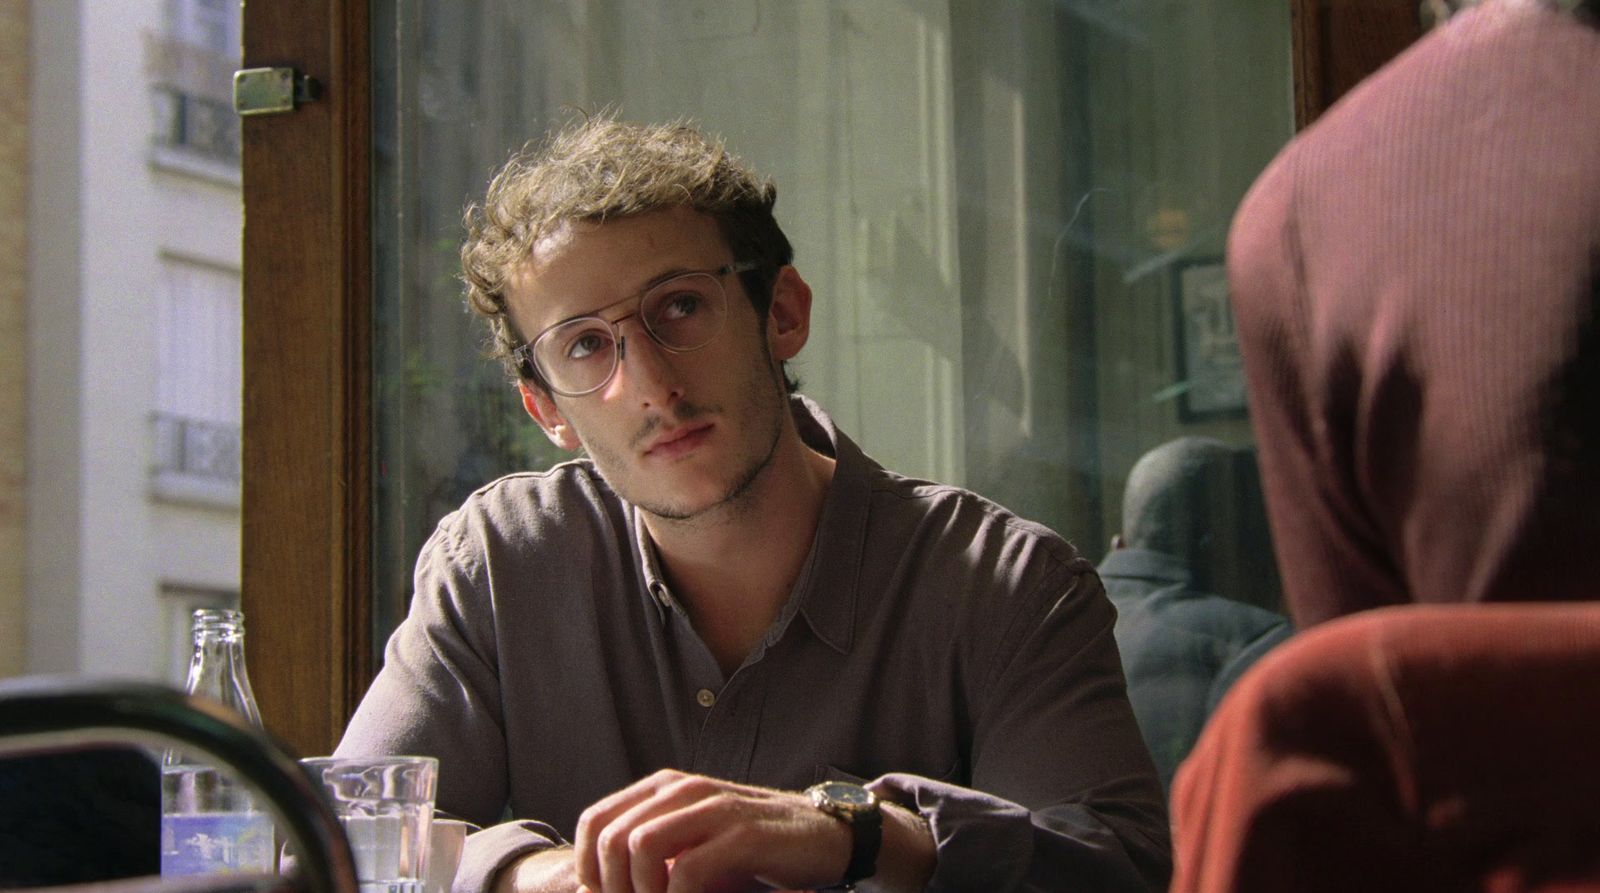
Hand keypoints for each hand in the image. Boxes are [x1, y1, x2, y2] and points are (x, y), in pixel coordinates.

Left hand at [571, 769, 850, 892]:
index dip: (587, 869)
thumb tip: (590, 890)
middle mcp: (682, 790)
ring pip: (641, 846)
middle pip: (610, 838)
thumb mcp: (693, 844)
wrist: (823, 838)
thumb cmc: (750, 850)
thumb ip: (650, 857)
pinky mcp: (744, 834)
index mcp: (663, 788)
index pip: (593, 822)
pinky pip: (688, 871)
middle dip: (613, 888)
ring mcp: (714, 808)